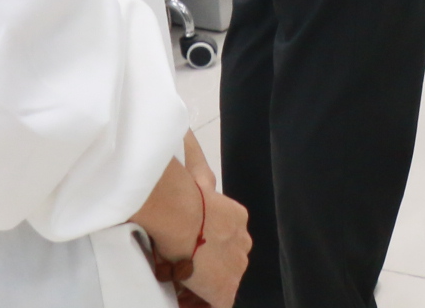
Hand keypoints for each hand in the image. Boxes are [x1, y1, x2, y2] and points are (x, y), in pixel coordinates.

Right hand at [184, 149, 251, 307]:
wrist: (182, 212)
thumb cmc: (184, 192)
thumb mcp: (193, 171)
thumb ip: (194, 160)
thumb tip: (186, 134)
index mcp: (236, 217)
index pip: (226, 236)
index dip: (208, 244)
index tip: (192, 248)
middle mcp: (242, 242)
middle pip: (228, 259)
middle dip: (210, 264)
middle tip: (185, 266)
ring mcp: (235, 267)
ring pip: (224, 281)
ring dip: (206, 284)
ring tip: (184, 280)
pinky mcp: (224, 290)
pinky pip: (216, 304)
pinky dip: (203, 303)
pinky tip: (189, 299)